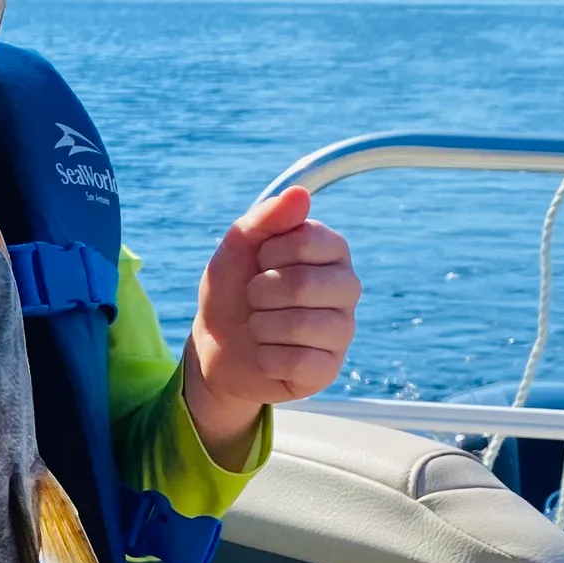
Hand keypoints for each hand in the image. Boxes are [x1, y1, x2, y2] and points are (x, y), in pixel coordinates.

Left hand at [183, 185, 360, 466]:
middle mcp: (346, 287)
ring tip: (260, 326)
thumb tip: (300, 194)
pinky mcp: (329, 368)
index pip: (307, 239)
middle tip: (255, 298)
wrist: (217, 346)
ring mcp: (342, 330)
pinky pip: (296, 362)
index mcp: (332, 250)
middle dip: (261, 292)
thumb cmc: (233, 289)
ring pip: (299, 326)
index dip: (268, 252)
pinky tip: (266, 354)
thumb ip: (265, 219)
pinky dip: (265, 358)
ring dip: (261, 326)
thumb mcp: (236, 249)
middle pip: (304, 284)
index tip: (259, 262)